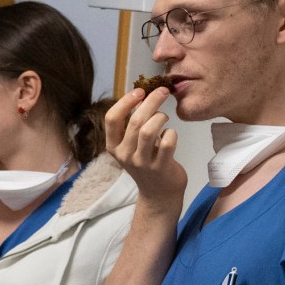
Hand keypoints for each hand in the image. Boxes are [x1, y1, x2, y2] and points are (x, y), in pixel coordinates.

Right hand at [105, 86, 185, 206]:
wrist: (159, 193)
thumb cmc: (147, 163)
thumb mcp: (132, 146)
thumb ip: (133, 125)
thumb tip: (142, 97)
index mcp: (113, 146)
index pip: (111, 119)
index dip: (125, 102)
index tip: (139, 91)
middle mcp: (124, 154)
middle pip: (135, 121)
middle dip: (151, 101)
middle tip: (163, 91)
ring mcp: (142, 162)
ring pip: (149, 131)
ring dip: (161, 117)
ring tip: (165, 117)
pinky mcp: (160, 167)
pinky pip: (167, 143)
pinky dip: (172, 133)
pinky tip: (171, 134)